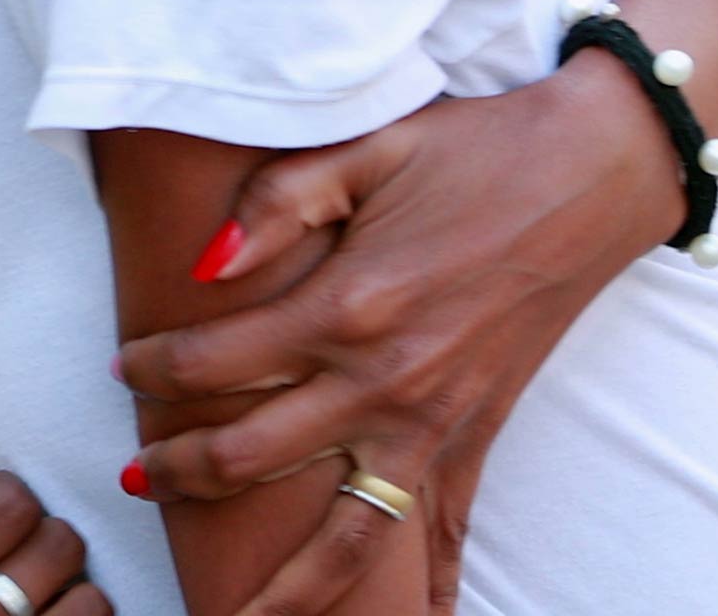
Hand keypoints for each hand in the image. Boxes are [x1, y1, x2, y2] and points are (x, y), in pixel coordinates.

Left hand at [114, 55, 677, 612]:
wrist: (595, 172)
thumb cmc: (473, 151)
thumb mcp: (365, 148)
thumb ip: (276, 204)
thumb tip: (204, 265)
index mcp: (347, 308)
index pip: (212, 364)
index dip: (151, 369)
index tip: (121, 367)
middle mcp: (387, 382)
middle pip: (253, 457)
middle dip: (180, 470)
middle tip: (134, 476)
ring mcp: (437, 421)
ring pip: (347, 536)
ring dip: (285, 583)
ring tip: (231, 615)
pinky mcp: (478, 435)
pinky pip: (440, 532)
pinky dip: (417, 587)